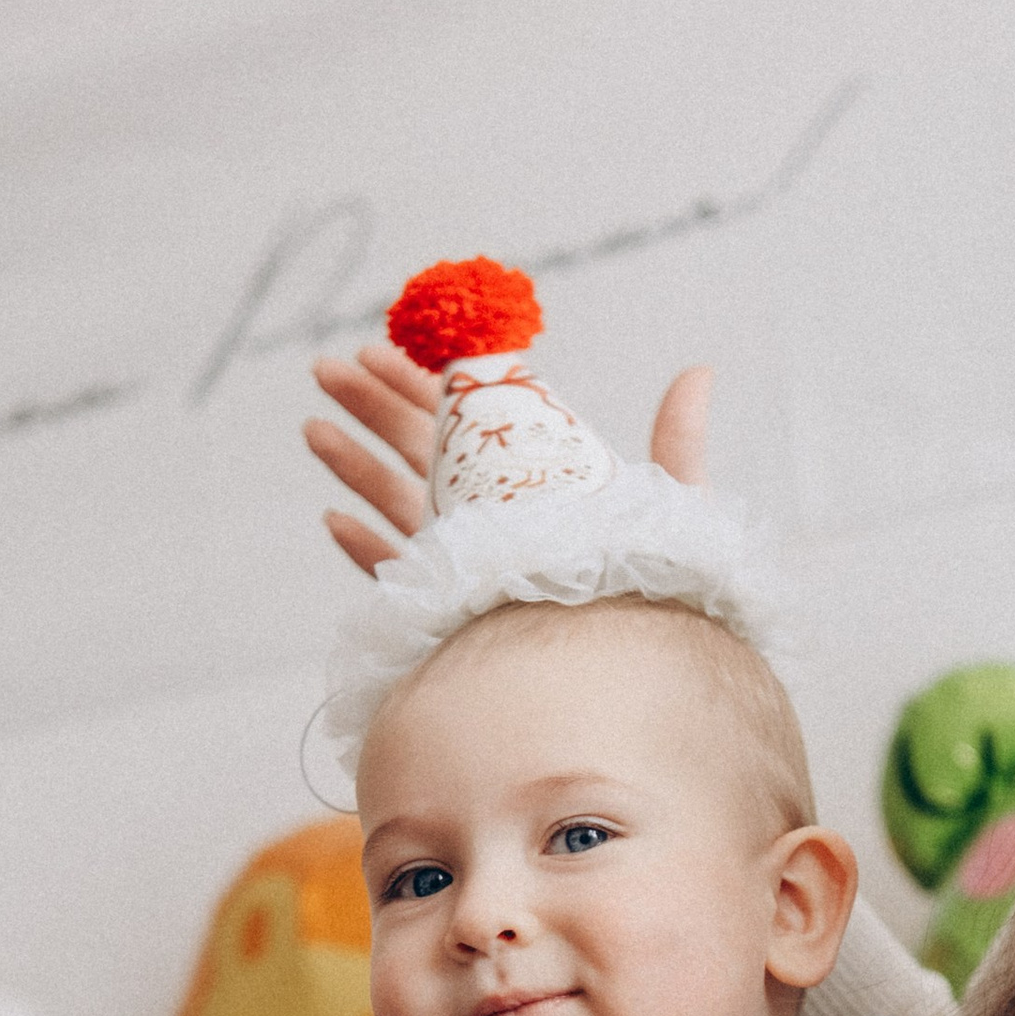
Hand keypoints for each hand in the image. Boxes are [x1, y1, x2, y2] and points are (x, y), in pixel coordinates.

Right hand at [305, 344, 715, 575]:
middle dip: (369, 405)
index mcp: (532, 479)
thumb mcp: (670, 505)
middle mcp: (492, 515)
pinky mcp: (448, 610)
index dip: (420, 379)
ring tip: (313, 427)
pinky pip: (393, 575)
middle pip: (415, 447)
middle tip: (325, 366)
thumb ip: (677, 441)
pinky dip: (362, 548)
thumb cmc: (661, 589)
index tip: (381, 344)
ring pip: (393, 501)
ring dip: (351, 464)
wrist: (632, 672)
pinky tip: (332, 521)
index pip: (465, 417)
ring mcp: (464, 562)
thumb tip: (701, 370)